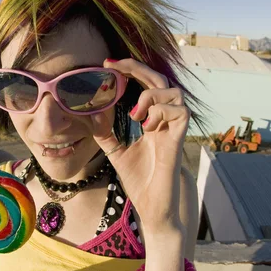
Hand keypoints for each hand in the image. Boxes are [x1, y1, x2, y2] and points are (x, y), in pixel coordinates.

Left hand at [94, 58, 189, 238]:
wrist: (152, 205)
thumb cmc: (139, 178)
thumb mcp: (115, 151)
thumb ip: (104, 132)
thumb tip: (90, 112)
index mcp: (152, 119)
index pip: (145, 84)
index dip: (130, 70)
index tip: (107, 64)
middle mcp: (165, 120)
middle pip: (160, 79)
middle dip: (137, 68)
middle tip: (113, 67)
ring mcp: (174, 129)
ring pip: (174, 92)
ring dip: (150, 96)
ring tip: (135, 115)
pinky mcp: (180, 140)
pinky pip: (180, 112)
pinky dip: (161, 113)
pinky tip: (148, 127)